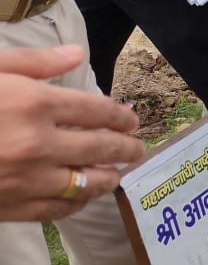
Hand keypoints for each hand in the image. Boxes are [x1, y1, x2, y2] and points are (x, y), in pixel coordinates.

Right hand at [0, 45, 144, 221]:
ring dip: (108, 176)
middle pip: (102, 148)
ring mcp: (25, 180)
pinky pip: (59, 210)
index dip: (121, 116)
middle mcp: (37, 144)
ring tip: (118, 171)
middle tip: (137, 147)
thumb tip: (75, 54)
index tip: (131, 118)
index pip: (98, 111)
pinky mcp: (10, 209)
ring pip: (87, 183)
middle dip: (127, 147)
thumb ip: (33, 63)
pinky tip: (82, 195)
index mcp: (33, 103)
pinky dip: (77, 202)